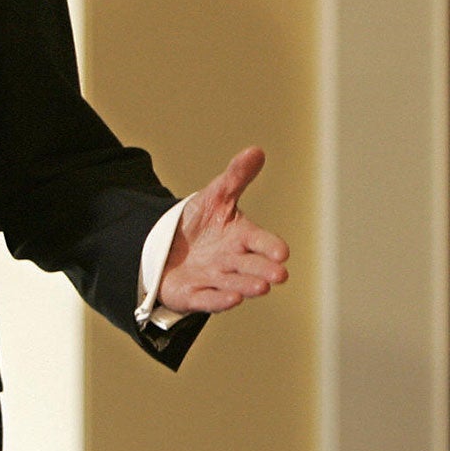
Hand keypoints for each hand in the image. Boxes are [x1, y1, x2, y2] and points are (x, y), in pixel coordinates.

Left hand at [157, 147, 289, 313]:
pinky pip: (207, 298)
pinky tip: (233, 299)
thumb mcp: (215, 195)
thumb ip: (236, 176)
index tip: (283, 251)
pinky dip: (219, 300)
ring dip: (246, 286)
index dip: (270, 245)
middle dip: (264, 269)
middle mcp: (232, 261)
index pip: (260, 241)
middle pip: (250, 266)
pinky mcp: (194, 294)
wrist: (166, 246)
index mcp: (241, 237)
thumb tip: (256, 150)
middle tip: (279, 274)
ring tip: (261, 288)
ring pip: (233, 284)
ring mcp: (214, 279)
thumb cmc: (199, 223)